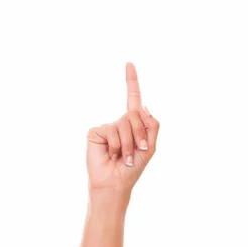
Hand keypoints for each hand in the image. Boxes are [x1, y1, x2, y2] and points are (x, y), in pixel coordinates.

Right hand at [86, 62, 159, 194]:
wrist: (116, 182)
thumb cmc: (134, 168)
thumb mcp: (150, 147)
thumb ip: (151, 125)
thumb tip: (143, 106)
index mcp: (133, 124)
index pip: (133, 100)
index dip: (132, 82)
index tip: (129, 64)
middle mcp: (119, 122)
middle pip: (135, 115)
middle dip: (140, 134)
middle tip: (139, 151)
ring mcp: (107, 126)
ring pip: (124, 124)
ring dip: (129, 144)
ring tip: (125, 158)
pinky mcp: (96, 132)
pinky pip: (112, 131)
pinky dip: (117, 145)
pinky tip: (112, 155)